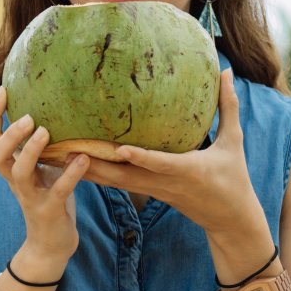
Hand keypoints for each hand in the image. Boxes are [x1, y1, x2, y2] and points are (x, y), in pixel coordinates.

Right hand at [0, 86, 87, 261]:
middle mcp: (15, 182)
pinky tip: (84, 158)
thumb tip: (59, 112)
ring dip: (31, 151)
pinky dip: (71, 173)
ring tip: (46, 131)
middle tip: (28, 117)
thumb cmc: (50, 200)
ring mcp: (30, 197)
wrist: (51, 245)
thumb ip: (45, 148)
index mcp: (11, 169)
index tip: (4, 90)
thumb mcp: (44, 170)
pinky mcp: (50, 211)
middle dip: (9, 135)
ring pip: (19, 172)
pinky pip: (58, 190)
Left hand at [78, 70, 265, 239]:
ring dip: (85, 170)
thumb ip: (228, 106)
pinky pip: (115, 184)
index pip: (160, 164)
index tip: (120, 149)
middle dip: (94, 164)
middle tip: (65, 148)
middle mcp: (163, 182)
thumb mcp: (234, 142)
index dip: (141, 157)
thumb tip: (224, 71)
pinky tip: (72, 163)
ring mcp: (151, 190)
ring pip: (113, 182)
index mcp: (187, 170)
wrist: (228, 219)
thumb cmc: (233, 177)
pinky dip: (94, 174)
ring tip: (56, 155)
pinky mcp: (145, 192)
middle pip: (123, 176)